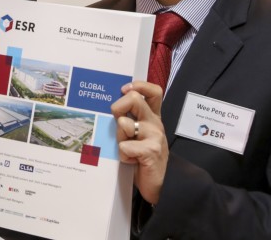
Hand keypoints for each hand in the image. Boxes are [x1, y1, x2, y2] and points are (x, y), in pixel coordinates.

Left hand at [111, 80, 167, 203]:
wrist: (158, 185)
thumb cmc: (142, 158)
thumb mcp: (136, 135)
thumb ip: (129, 118)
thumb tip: (112, 106)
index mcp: (152, 117)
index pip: (153, 92)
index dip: (139, 86)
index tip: (125, 89)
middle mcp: (155, 123)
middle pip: (134, 98)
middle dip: (118, 108)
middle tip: (118, 124)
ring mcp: (155, 136)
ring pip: (124, 123)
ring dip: (119, 138)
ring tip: (127, 150)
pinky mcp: (151, 151)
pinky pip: (124, 146)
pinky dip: (123, 156)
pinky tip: (131, 162)